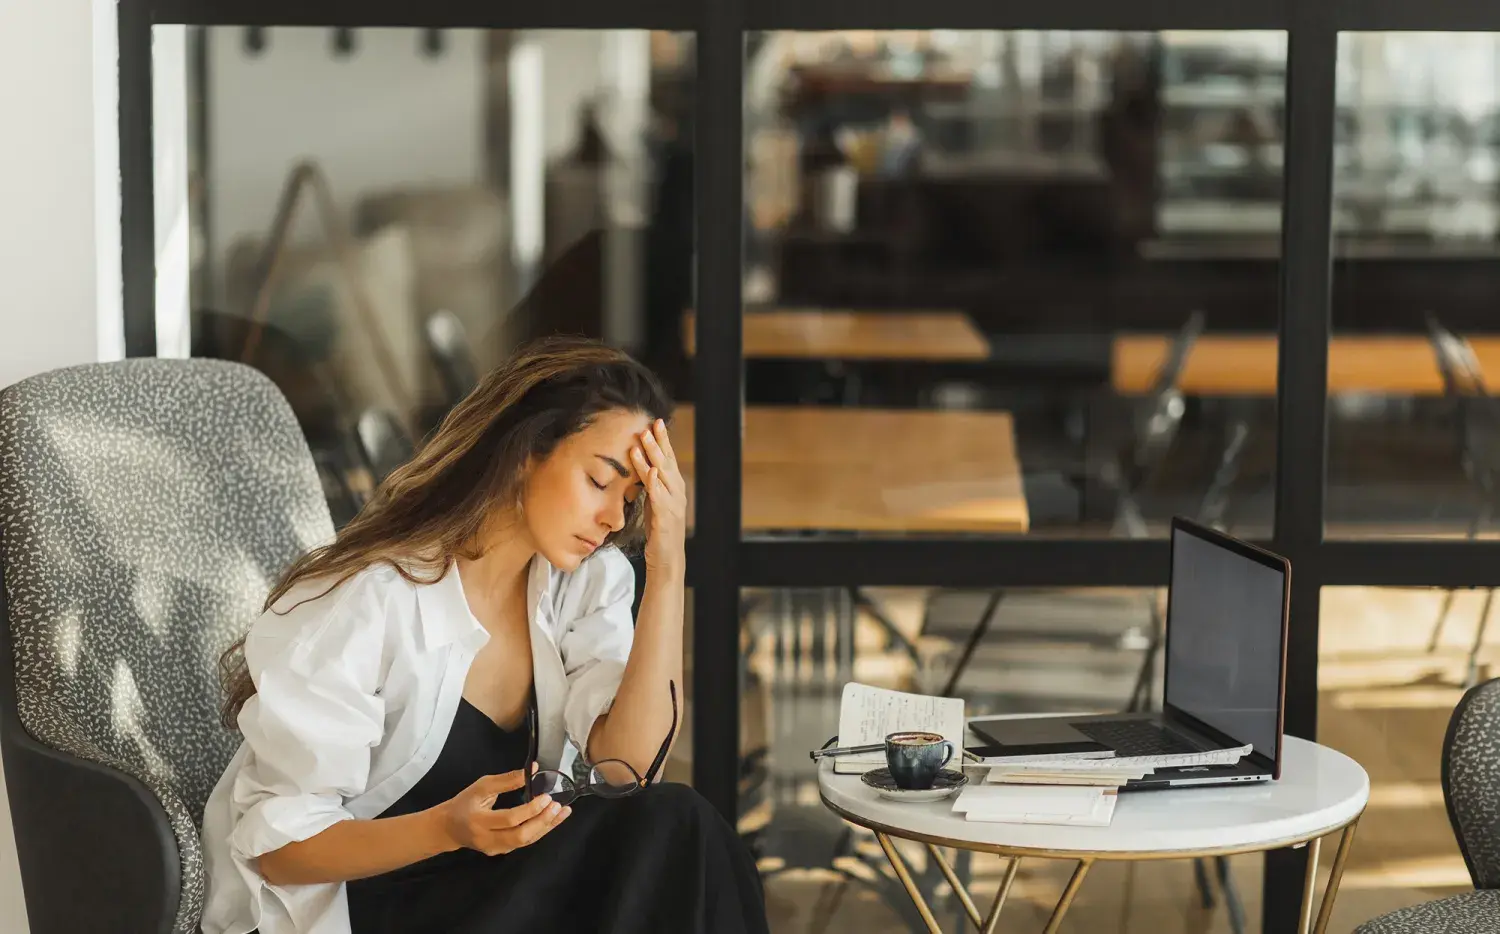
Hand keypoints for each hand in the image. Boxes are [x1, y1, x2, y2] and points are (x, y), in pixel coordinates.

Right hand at [433, 769, 569, 855]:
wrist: (449, 828)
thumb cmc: (465, 803)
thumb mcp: (482, 786)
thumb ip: (507, 779)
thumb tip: (533, 770)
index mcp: (478, 820)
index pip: (509, 819)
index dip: (530, 810)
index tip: (546, 797)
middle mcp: (486, 838)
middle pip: (520, 836)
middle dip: (542, 822)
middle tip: (557, 806)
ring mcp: (494, 848)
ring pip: (524, 842)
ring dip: (546, 827)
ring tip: (562, 812)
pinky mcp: (501, 851)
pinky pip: (523, 843)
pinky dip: (540, 831)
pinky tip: (552, 820)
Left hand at [630, 418, 686, 577]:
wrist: (667, 561)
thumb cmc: (659, 533)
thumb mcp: (654, 504)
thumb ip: (652, 487)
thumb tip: (643, 468)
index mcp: (674, 489)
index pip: (667, 460)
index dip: (662, 441)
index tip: (655, 422)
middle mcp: (678, 494)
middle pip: (667, 463)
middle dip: (658, 443)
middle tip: (649, 425)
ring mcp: (674, 506)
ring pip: (663, 476)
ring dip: (653, 457)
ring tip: (644, 441)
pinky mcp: (667, 519)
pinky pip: (661, 498)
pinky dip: (656, 484)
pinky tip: (651, 472)